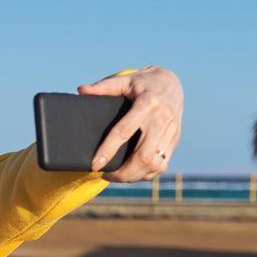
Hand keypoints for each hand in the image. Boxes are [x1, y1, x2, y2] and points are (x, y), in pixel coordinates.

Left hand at [77, 66, 183, 181]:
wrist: (172, 82)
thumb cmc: (143, 82)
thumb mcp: (124, 80)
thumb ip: (103, 87)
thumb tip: (81, 90)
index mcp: (147, 104)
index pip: (125, 131)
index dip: (108, 150)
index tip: (95, 165)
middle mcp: (161, 119)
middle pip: (143, 156)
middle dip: (123, 173)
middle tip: (105, 175)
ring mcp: (171, 131)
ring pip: (155, 164)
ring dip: (135, 176)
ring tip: (118, 176)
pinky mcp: (175, 139)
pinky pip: (163, 164)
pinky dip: (147, 173)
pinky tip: (133, 173)